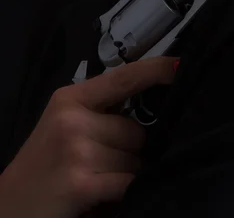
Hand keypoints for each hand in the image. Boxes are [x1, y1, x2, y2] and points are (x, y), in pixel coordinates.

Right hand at [0, 56, 177, 217]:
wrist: (10, 206)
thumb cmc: (44, 164)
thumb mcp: (65, 125)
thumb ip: (99, 112)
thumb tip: (147, 112)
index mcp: (70, 98)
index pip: (123, 77)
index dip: (155, 70)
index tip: (181, 65)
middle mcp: (73, 118)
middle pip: (135, 129)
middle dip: (131, 149)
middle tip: (102, 163)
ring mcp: (76, 149)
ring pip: (134, 158)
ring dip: (126, 172)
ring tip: (98, 179)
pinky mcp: (80, 182)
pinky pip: (128, 182)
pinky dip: (124, 190)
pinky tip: (103, 194)